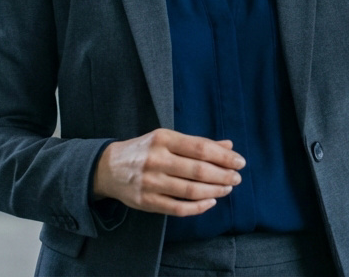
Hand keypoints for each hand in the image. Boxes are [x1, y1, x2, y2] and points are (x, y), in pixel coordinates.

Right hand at [92, 129, 244, 216]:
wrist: (108, 168)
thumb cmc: (145, 150)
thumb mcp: (168, 139)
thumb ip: (198, 143)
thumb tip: (229, 146)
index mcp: (163, 139)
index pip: (200, 148)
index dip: (224, 156)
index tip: (240, 162)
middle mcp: (156, 160)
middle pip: (198, 170)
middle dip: (223, 175)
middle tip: (237, 178)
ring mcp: (150, 182)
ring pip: (190, 191)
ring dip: (214, 191)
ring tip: (227, 189)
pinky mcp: (146, 202)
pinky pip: (177, 208)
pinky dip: (198, 207)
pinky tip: (211, 202)